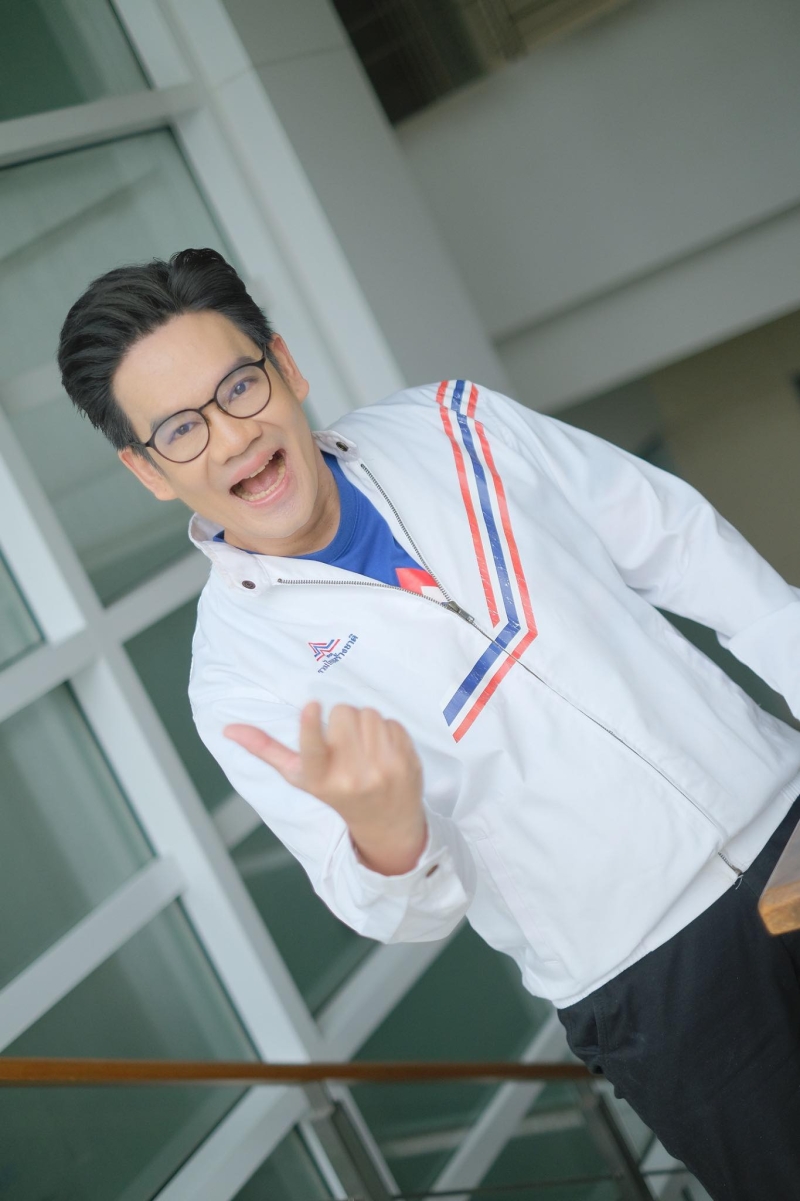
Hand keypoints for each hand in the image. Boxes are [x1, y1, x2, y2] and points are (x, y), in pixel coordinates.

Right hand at [224, 702, 427, 874]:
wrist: (385, 823)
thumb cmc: (336, 793)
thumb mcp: (299, 777)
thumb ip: (266, 750)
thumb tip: (228, 728)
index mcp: (320, 780)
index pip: (313, 749)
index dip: (310, 725)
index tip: (312, 706)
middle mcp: (351, 777)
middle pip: (343, 713)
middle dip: (342, 719)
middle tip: (344, 741)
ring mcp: (382, 770)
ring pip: (368, 713)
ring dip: (365, 723)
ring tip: (364, 747)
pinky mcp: (406, 762)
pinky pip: (391, 722)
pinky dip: (386, 730)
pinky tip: (383, 751)